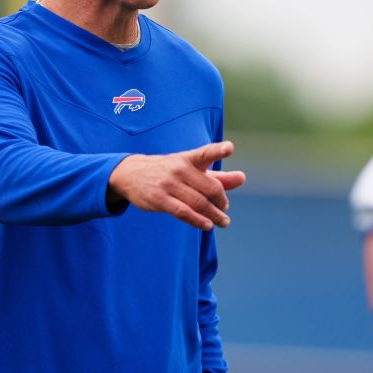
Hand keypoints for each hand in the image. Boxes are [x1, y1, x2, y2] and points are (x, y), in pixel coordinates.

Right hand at [107, 141, 246, 229]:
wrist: (130, 174)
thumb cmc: (168, 172)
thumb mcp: (191, 169)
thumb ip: (217, 175)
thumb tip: (242, 178)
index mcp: (189, 159)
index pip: (205, 153)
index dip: (218, 150)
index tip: (229, 147)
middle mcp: (179, 169)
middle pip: (210, 188)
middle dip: (222, 202)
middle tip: (225, 209)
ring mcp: (168, 184)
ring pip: (198, 203)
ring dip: (214, 215)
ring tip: (223, 222)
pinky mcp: (159, 199)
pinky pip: (183, 212)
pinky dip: (198, 220)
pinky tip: (207, 225)